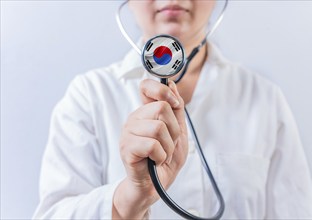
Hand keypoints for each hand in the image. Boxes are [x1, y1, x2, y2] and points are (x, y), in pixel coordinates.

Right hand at [112, 79, 187, 218]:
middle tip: (169, 143)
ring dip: (168, 146)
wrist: (155, 186)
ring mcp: (128, 133)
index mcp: (145, 113)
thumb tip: (172, 84)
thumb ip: (176, 110)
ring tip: (162, 154)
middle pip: (161, 107)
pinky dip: (161, 155)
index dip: (162, 90)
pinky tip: (156, 160)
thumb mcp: (178, 132)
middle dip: (174, 130)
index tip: (175, 104)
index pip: (146, 86)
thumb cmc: (164, 159)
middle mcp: (134, 119)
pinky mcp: (126, 148)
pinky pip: (152, 144)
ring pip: (158, 127)